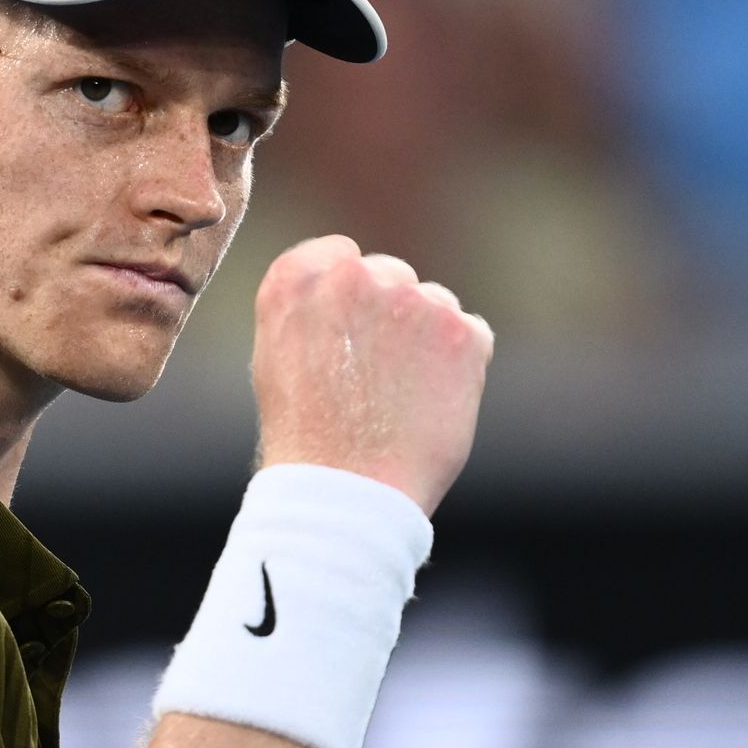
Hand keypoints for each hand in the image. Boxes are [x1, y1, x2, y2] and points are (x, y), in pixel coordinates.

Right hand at [250, 235, 493, 515]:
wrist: (349, 493)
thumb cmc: (307, 439)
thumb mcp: (276, 358)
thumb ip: (310, 308)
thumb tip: (350, 279)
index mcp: (296, 281)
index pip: (340, 253)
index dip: (352, 294)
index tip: (351, 332)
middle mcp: (352, 278)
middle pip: (392, 277)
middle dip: (392, 316)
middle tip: (378, 379)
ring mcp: (411, 300)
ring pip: (434, 304)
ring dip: (428, 339)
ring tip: (401, 401)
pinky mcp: (461, 331)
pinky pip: (471, 334)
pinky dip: (461, 365)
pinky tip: (431, 404)